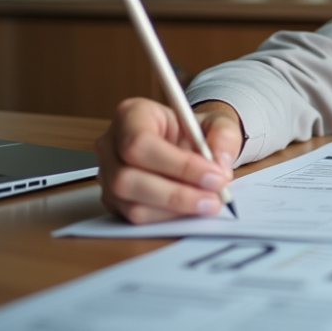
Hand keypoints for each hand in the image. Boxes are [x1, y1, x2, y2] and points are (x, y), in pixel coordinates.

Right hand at [95, 97, 242, 223]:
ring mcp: (107, 175)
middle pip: (127, 178)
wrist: (187, 144)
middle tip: (214, 197)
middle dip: (176, 193)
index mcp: (132, 114)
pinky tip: (190, 209)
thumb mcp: (219, 123)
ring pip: (130, 204)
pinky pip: (135, 217)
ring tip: (207, 204)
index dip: (178, 164)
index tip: (214, 175)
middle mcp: (111, 145)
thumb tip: (220, 167)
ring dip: (174, 209)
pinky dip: (167, 217)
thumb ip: (224, 138)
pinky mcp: (114, 201)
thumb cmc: (196, 130)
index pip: (140, 143)